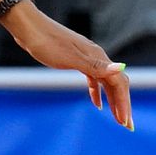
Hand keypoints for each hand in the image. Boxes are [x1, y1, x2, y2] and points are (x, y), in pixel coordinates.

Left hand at [4, 0, 132, 126]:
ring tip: (116, 118)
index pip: (119, 83)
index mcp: (98, 57)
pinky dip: (97, 92)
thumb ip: (95, 66)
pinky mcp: (77, 60)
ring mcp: (87, 59)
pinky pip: (94, 79)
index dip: (124, 103)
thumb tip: (120, 68)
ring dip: (112, 100)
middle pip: (116, 83)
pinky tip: (97, 104)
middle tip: (126, 126)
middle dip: (122, 105)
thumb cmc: (47, 43)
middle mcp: (97, 57)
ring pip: (106, 82)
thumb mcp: (71, 58)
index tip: (124, 123)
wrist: (29, 28)